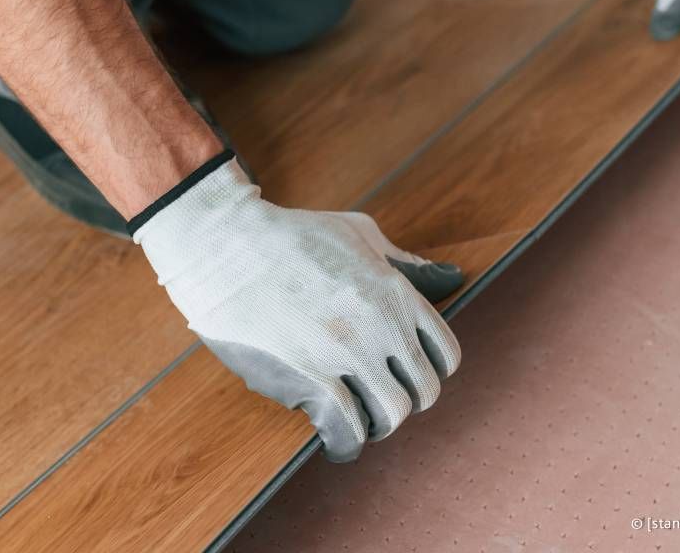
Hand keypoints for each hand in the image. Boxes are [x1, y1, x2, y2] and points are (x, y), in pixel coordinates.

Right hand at [130, 153, 464, 461]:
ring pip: (392, 416)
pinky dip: (346, 445)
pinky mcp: (311, 379)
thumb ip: (408, 263)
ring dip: (377, 425)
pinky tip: (334, 439)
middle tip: (376, 398)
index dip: (428, 371)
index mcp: (396, 292)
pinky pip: (348, 432)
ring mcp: (348, 354)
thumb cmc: (292, 235)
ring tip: (356, 419)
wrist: (226, 244)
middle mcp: (381, 325)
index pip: (446, 354)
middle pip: (424, 391)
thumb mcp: (361, 234)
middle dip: (404, 400)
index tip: (404, 374)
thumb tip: (454, 276)